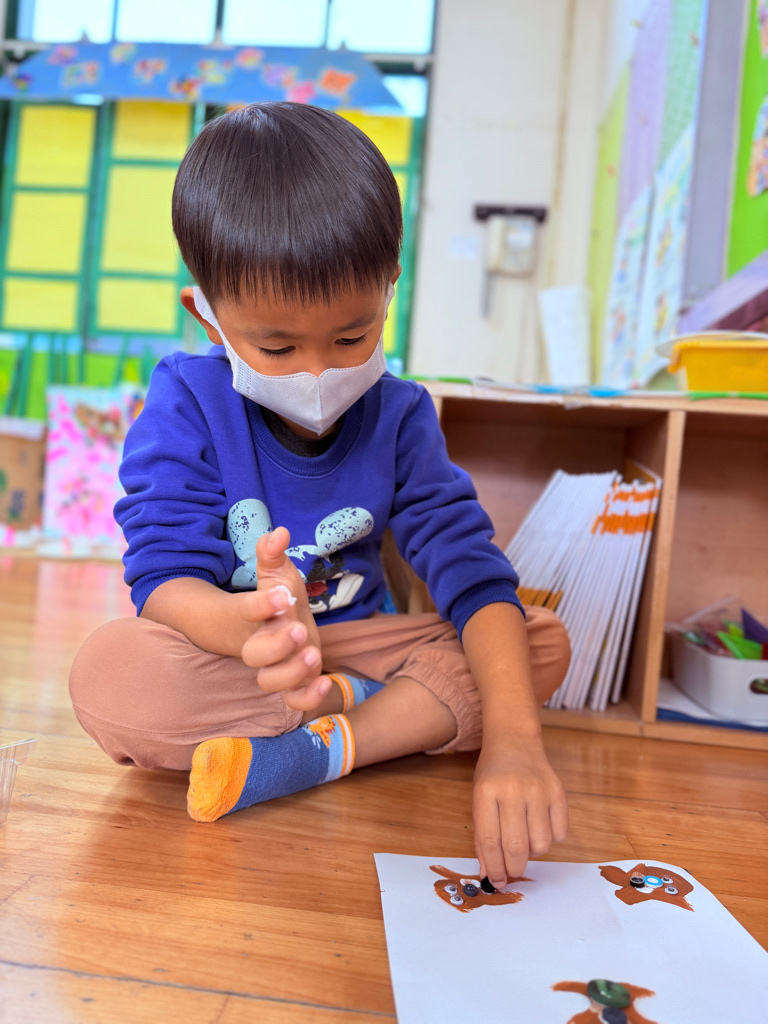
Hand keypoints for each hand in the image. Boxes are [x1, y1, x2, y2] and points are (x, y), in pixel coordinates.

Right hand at [239, 526, 329, 711]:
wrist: (284, 629)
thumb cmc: (282, 601)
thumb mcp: (279, 576)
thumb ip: (273, 555)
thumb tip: (279, 532)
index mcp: (258, 616)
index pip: (249, 610)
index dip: (262, 604)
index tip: (281, 594)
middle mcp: (263, 644)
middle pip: (255, 654)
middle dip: (276, 644)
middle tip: (298, 629)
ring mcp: (277, 667)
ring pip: (270, 681)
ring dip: (291, 671)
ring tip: (313, 653)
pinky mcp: (295, 684)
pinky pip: (294, 702)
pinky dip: (307, 698)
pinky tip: (324, 682)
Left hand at [472, 739, 568, 887]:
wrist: (515, 741)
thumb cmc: (493, 775)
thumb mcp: (478, 799)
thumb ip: (482, 836)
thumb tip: (488, 873)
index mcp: (487, 792)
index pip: (490, 841)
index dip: (493, 868)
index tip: (496, 881)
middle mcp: (513, 791)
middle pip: (516, 847)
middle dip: (514, 869)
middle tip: (512, 872)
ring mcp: (538, 790)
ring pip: (541, 844)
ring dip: (533, 854)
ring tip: (525, 841)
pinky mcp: (559, 792)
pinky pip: (560, 833)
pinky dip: (551, 840)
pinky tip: (540, 828)